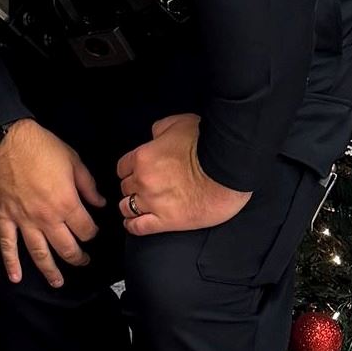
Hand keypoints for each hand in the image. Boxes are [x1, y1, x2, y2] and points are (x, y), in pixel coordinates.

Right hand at [0, 119, 104, 287]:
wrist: (5, 139)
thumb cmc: (40, 146)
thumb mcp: (73, 161)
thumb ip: (88, 185)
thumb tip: (100, 202)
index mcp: (66, 203)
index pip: (85, 230)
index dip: (92, 233)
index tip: (93, 232)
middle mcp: (46, 218)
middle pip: (66, 248)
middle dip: (77, 258)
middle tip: (82, 261)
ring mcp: (24, 220)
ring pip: (39, 254)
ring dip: (50, 271)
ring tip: (57, 282)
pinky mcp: (5, 217)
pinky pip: (7, 245)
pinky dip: (11, 263)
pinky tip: (15, 277)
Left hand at [116, 114, 250, 235]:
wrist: (229, 169)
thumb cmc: (207, 145)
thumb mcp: (179, 123)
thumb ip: (160, 130)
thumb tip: (153, 138)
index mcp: (143, 157)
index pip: (122, 167)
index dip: (129, 170)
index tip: (136, 172)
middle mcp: (144, 181)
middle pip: (125, 187)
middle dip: (133, 186)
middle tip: (144, 187)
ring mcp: (154, 203)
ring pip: (127, 207)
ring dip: (131, 205)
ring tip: (137, 206)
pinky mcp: (168, 221)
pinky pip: (139, 227)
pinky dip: (132, 225)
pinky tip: (132, 223)